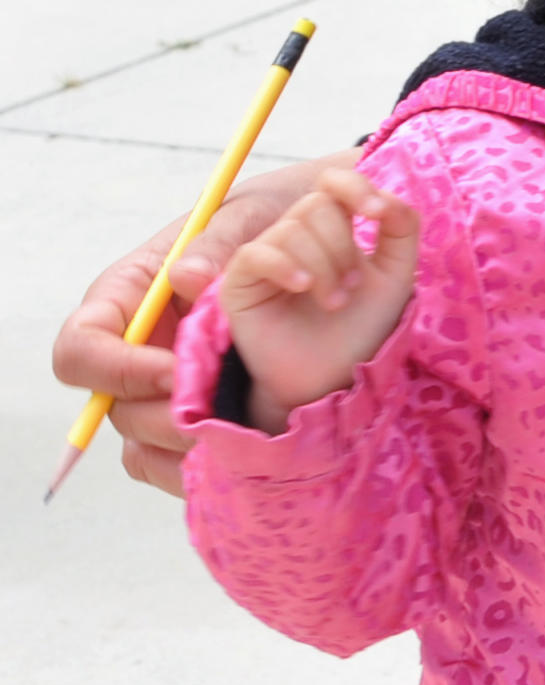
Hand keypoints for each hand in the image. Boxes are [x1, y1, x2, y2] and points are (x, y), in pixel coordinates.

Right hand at [51, 150, 360, 493]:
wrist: (322, 240)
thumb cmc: (273, 221)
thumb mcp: (252, 216)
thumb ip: (221, 241)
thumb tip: (185, 277)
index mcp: (129, 299)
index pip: (82, 347)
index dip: (116, 369)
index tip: (174, 372)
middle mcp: (139, 350)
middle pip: (114, 408)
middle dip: (161, 418)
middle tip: (218, 415)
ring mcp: (166, 387)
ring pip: (144, 445)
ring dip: (186, 450)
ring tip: (241, 437)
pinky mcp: (200, 414)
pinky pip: (180, 461)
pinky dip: (205, 468)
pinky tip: (247, 458)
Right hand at [221, 169, 422, 434]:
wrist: (335, 376)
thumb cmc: (363, 326)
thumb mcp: (395, 273)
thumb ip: (401, 227)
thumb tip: (385, 195)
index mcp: (332, 227)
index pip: (333, 182)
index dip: (354, 186)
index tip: (376, 212)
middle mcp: (296, 235)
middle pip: (316, 206)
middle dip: (342, 246)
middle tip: (351, 287)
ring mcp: (266, 255)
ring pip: (292, 229)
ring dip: (324, 266)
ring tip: (335, 301)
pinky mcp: (239, 282)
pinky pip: (256, 254)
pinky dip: (285, 266)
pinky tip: (303, 287)